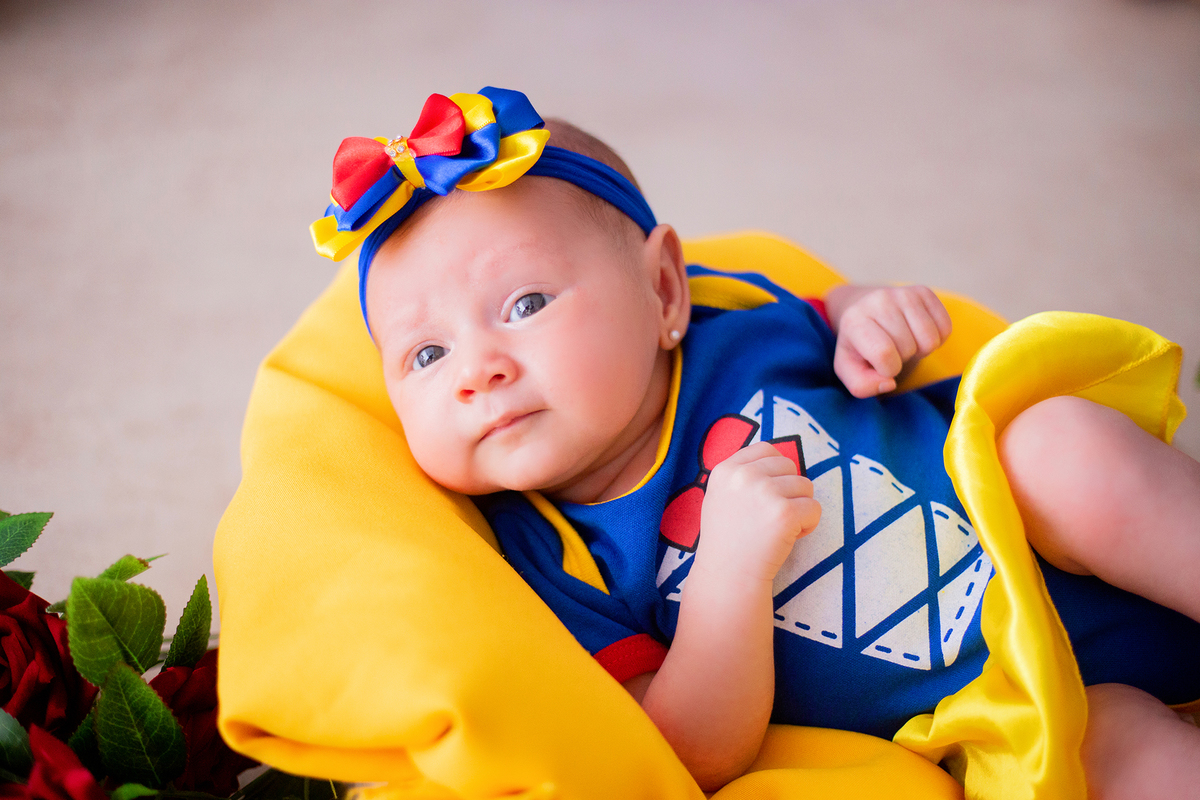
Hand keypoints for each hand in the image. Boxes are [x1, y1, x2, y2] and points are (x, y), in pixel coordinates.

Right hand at [694, 442, 820, 585]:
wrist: (728, 576)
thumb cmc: (727, 540)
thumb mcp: (721, 497)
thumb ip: (742, 476)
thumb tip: (778, 461)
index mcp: (726, 470)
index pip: (765, 449)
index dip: (775, 470)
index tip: (770, 493)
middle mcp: (744, 475)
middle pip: (789, 465)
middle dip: (790, 489)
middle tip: (774, 515)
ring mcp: (764, 492)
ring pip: (805, 485)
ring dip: (800, 507)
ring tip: (780, 528)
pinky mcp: (785, 512)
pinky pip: (814, 508)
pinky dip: (808, 525)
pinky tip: (789, 537)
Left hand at [825, 285, 951, 397]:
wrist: (865, 312)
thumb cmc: (859, 348)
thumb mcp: (850, 370)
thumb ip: (862, 386)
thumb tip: (889, 383)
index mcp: (854, 321)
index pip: (884, 353)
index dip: (888, 369)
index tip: (882, 365)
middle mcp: (879, 301)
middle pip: (908, 348)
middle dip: (903, 358)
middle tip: (892, 350)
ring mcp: (903, 293)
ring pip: (930, 340)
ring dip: (920, 349)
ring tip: (904, 342)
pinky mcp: (924, 291)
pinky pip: (946, 328)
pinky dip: (936, 338)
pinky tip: (917, 333)